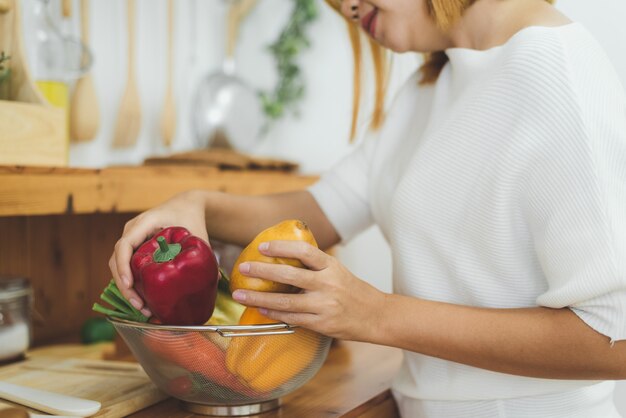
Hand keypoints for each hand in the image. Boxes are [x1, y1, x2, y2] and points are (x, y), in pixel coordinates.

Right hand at [109, 190, 208, 315]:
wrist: (185, 206)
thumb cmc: (190, 217)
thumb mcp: (197, 233)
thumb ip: (204, 253)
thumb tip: (216, 281)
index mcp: (144, 222)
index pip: (125, 244)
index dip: (124, 265)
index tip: (130, 284)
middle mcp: (132, 230)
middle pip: (117, 259)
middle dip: (124, 285)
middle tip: (139, 306)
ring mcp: (131, 239)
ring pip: (118, 266)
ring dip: (127, 289)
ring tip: (143, 309)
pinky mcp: (134, 249)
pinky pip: (126, 267)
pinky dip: (132, 284)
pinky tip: (143, 300)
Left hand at [231, 240, 387, 340]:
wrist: (376, 316)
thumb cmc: (353, 291)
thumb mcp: (337, 270)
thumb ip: (315, 266)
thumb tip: (284, 257)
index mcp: (332, 266)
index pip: (304, 252)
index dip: (281, 248)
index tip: (262, 247)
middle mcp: (328, 284)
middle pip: (290, 276)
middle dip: (262, 271)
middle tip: (244, 268)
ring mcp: (324, 306)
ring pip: (285, 302)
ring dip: (259, 298)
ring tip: (241, 295)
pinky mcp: (321, 324)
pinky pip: (292, 318)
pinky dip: (274, 314)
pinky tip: (261, 309)